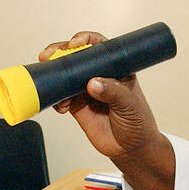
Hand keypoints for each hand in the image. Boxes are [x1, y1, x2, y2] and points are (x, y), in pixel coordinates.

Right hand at [39, 32, 162, 160]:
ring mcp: (86, 89)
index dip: (85, 40)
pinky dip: (56, 98)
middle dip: (60, 52)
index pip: (99, 46)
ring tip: (53, 82)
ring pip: (65, 75)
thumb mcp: (130, 105)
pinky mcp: (76, 105)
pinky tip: (61, 106)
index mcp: (116, 68)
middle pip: (76, 56)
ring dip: (54, 75)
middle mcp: (99, 75)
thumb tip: (93, 83)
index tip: (75, 44)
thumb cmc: (138, 123)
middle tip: (50, 55)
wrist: (130, 149)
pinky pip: (60, 96)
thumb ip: (113, 92)